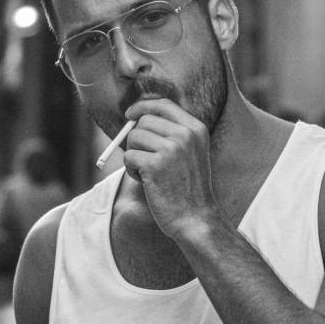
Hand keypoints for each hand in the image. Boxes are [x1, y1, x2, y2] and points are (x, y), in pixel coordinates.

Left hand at [123, 99, 219, 239]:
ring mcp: (171, 148)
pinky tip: (146, 182)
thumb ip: (172, 133)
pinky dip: (131, 169)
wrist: (196, 219)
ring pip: (134, 137)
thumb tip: (137, 117)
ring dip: (134, 156)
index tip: (130, 115)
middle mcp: (185, 134)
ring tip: (149, 173)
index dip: (142, 107)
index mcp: (196, 128)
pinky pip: (129, 156)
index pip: (163, 104)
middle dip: (137, 139)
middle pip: (144, 121)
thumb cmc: (188, 188)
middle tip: (145, 159)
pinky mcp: (155, 164)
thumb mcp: (191, 153)